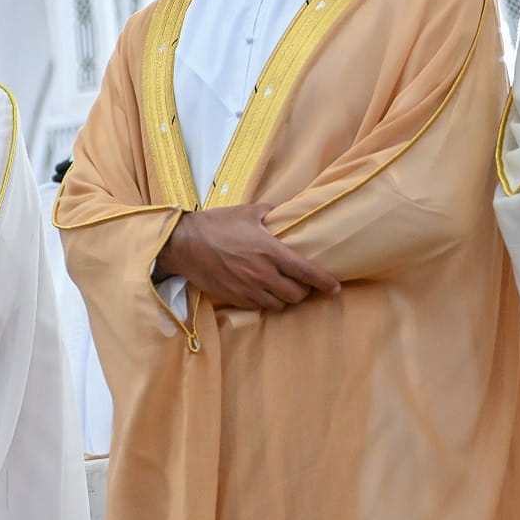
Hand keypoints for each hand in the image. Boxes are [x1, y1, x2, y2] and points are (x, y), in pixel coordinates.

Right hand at [154, 205, 339, 311]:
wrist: (184, 243)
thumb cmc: (216, 224)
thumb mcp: (248, 212)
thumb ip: (272, 213)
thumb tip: (287, 213)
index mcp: (270, 251)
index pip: (307, 272)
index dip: (325, 282)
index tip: (334, 286)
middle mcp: (262, 274)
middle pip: (296, 294)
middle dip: (302, 290)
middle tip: (300, 282)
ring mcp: (248, 288)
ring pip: (279, 304)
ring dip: (284, 297)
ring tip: (280, 288)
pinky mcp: (235, 297)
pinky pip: (259, 307)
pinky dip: (265, 301)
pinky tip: (261, 291)